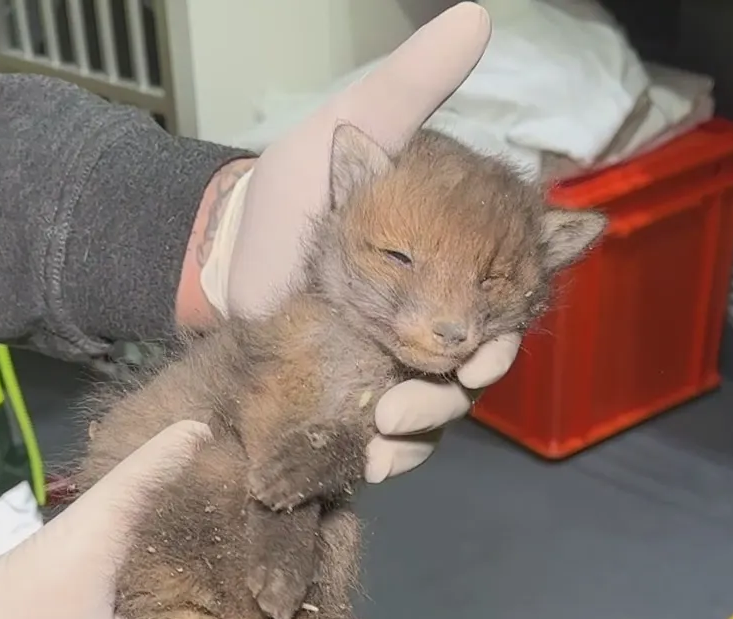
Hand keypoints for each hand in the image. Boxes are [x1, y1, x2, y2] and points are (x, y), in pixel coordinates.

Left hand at [180, 2, 510, 483]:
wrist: (221, 253)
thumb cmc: (290, 188)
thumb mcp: (351, 129)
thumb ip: (409, 88)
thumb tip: (477, 18)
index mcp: (453, 265)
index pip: (508, 304)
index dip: (511, 332)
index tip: (490, 352)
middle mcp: (438, 321)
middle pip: (479, 371)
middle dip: (462, 392)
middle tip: (436, 392)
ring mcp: (397, 366)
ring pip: (438, 414)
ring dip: (423, 429)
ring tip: (386, 422)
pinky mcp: (355, 403)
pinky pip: (389, 445)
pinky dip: (386, 458)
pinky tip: (371, 460)